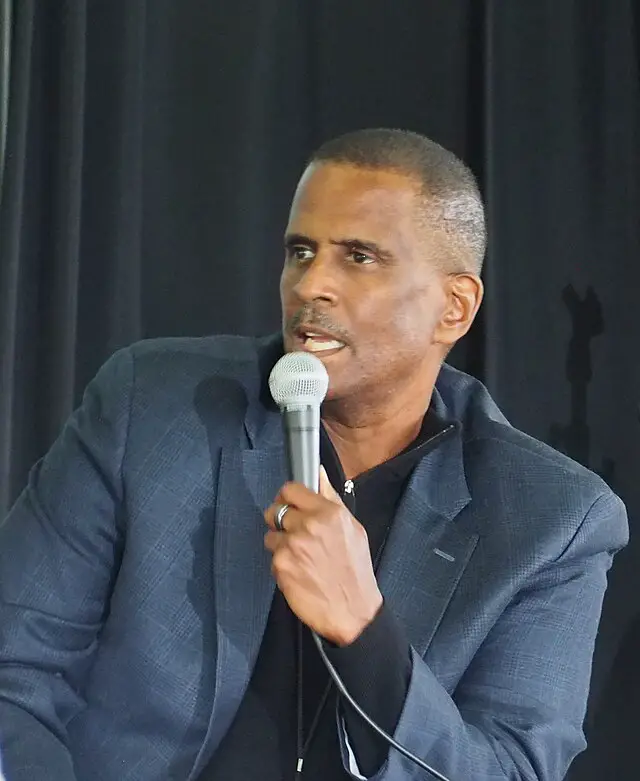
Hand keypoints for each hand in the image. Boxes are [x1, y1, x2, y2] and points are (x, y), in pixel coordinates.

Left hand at [264, 468, 382, 645]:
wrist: (353, 611)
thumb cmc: (355, 570)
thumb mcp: (352, 527)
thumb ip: (331, 498)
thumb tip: (318, 474)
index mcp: (328, 512)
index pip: (291, 489)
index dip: (288, 498)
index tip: (290, 505)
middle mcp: (309, 525)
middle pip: (275, 510)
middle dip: (280, 521)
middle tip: (293, 534)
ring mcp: (292, 545)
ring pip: (270, 534)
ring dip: (280, 544)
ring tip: (300, 558)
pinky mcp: (281, 565)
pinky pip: (272, 556)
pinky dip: (281, 563)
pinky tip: (298, 572)